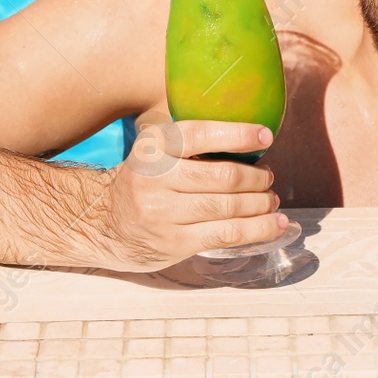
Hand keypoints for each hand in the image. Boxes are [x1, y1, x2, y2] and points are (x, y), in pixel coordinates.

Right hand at [84, 120, 287, 272]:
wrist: (103, 222)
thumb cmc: (145, 181)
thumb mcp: (156, 152)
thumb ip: (191, 145)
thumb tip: (253, 140)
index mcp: (154, 147)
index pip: (201, 134)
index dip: (238, 134)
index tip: (265, 136)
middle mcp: (156, 178)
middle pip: (224, 177)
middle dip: (257, 178)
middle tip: (269, 178)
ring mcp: (163, 214)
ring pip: (229, 208)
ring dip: (261, 204)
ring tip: (271, 201)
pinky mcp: (174, 242)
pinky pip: (227, 235)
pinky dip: (258, 229)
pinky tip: (275, 225)